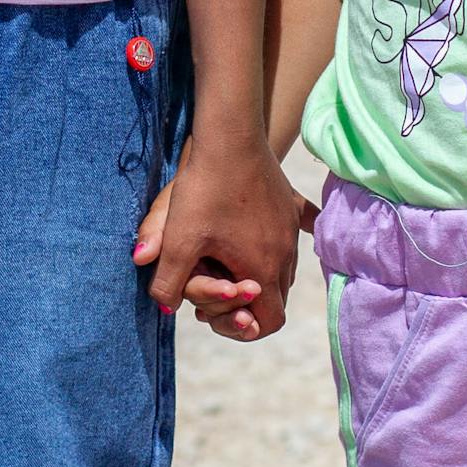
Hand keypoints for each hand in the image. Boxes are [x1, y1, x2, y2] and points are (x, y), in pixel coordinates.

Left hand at [137, 142, 308, 338]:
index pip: (270, 322)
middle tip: (217, 290)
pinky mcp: (290, 204)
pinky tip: (275, 235)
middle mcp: (284, 254)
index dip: (244, 329)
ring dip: (262, 275)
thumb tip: (165, 308)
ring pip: (285, 269)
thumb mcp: (179, 239)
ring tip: (229, 265)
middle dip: (250, 304)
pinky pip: (302, 228)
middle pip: (277, 298)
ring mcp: (291, 229)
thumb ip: (168, 281)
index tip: (217, 315)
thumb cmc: (204, 190)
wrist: (230, 137)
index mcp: (261, 270)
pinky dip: (290, 239)